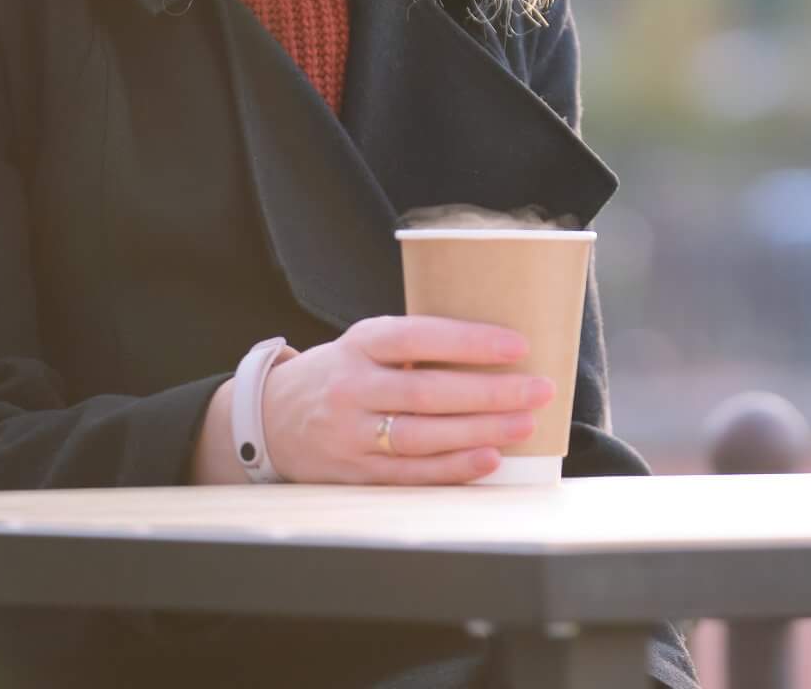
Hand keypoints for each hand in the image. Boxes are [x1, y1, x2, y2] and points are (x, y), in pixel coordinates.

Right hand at [258, 315, 553, 484]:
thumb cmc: (343, 372)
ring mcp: (350, 433)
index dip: (468, 342)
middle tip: (538, 389)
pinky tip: (489, 459)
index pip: (418, 338)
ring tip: (525, 424)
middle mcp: (352, 387)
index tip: (518, 345)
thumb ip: (417, 345)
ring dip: (480, 431)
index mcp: (361, 343)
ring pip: (422, 435)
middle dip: (490, 392)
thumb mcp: (367, 343)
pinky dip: (453, 468)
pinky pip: (410, 472)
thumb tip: (497, 348)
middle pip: (427, 392)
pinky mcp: (353, 472)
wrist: (271, 417)